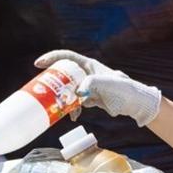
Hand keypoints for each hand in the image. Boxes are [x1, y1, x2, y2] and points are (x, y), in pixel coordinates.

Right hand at [35, 50, 160, 126]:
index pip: (65, 56)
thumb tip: (77, 93)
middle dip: (53, 83)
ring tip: (59, 107)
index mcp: (88, 64)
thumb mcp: (105, 82)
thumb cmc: (121, 88)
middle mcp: (86, 73)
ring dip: (62, 99)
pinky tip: (73, 116)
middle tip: (45, 91)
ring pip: (68, 90)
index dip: (51, 58)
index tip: (38, 65)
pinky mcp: (90, 97)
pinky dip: (72, 109)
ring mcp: (87, 86)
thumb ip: (91, 83)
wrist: (133, 102)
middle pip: (63, 75)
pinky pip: (75, 102)